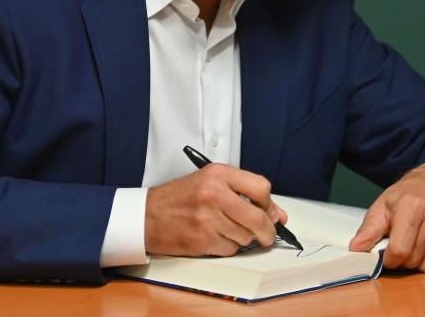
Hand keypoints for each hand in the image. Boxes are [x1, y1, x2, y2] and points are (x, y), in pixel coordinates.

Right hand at [145, 164, 286, 256]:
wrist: (148, 215)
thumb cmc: (180, 198)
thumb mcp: (210, 182)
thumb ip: (243, 193)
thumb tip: (276, 214)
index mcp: (218, 174)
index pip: (261, 187)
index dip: (269, 203)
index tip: (269, 211)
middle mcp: (214, 194)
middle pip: (257, 217)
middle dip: (268, 230)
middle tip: (267, 234)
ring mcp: (208, 218)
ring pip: (245, 236)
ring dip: (242, 237)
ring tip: (226, 228)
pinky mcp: (202, 240)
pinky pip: (231, 249)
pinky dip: (228, 246)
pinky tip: (214, 236)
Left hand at [349, 165, 424, 271]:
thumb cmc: (404, 197)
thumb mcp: (382, 206)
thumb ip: (369, 229)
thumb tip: (355, 249)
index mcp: (412, 206)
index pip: (400, 250)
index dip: (390, 259)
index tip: (387, 254)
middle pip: (414, 260)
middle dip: (403, 260)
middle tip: (401, 245)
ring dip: (418, 261)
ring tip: (415, 243)